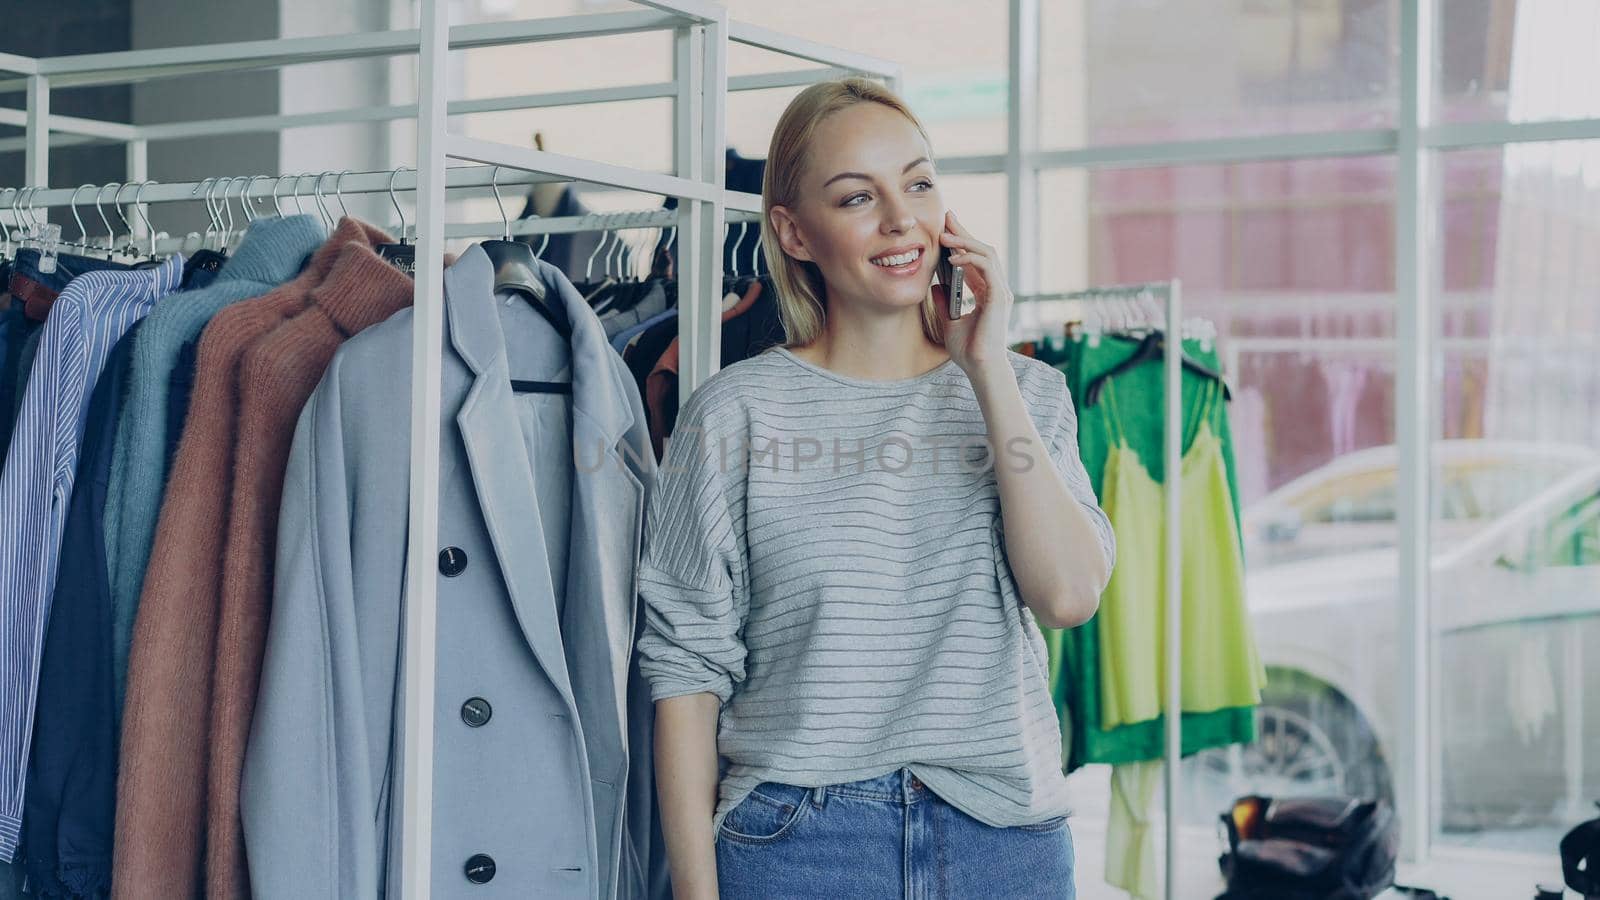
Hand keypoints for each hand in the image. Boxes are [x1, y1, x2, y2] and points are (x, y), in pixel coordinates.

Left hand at [934, 210, 1012, 379]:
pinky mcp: (1000, 297)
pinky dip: (971, 258)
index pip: (975, 260)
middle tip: (947, 218)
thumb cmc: (968, 350)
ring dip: (966, 242)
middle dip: (964, 233)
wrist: (980, 368)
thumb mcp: (949, 321)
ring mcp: (1001, 291)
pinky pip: (987, 268)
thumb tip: (935, 286)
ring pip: (988, 254)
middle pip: (982, 251)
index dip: (962, 242)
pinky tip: (953, 257)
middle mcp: (997, 289)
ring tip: (945, 235)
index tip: (946, 227)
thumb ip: (945, 302)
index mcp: (987, 293)